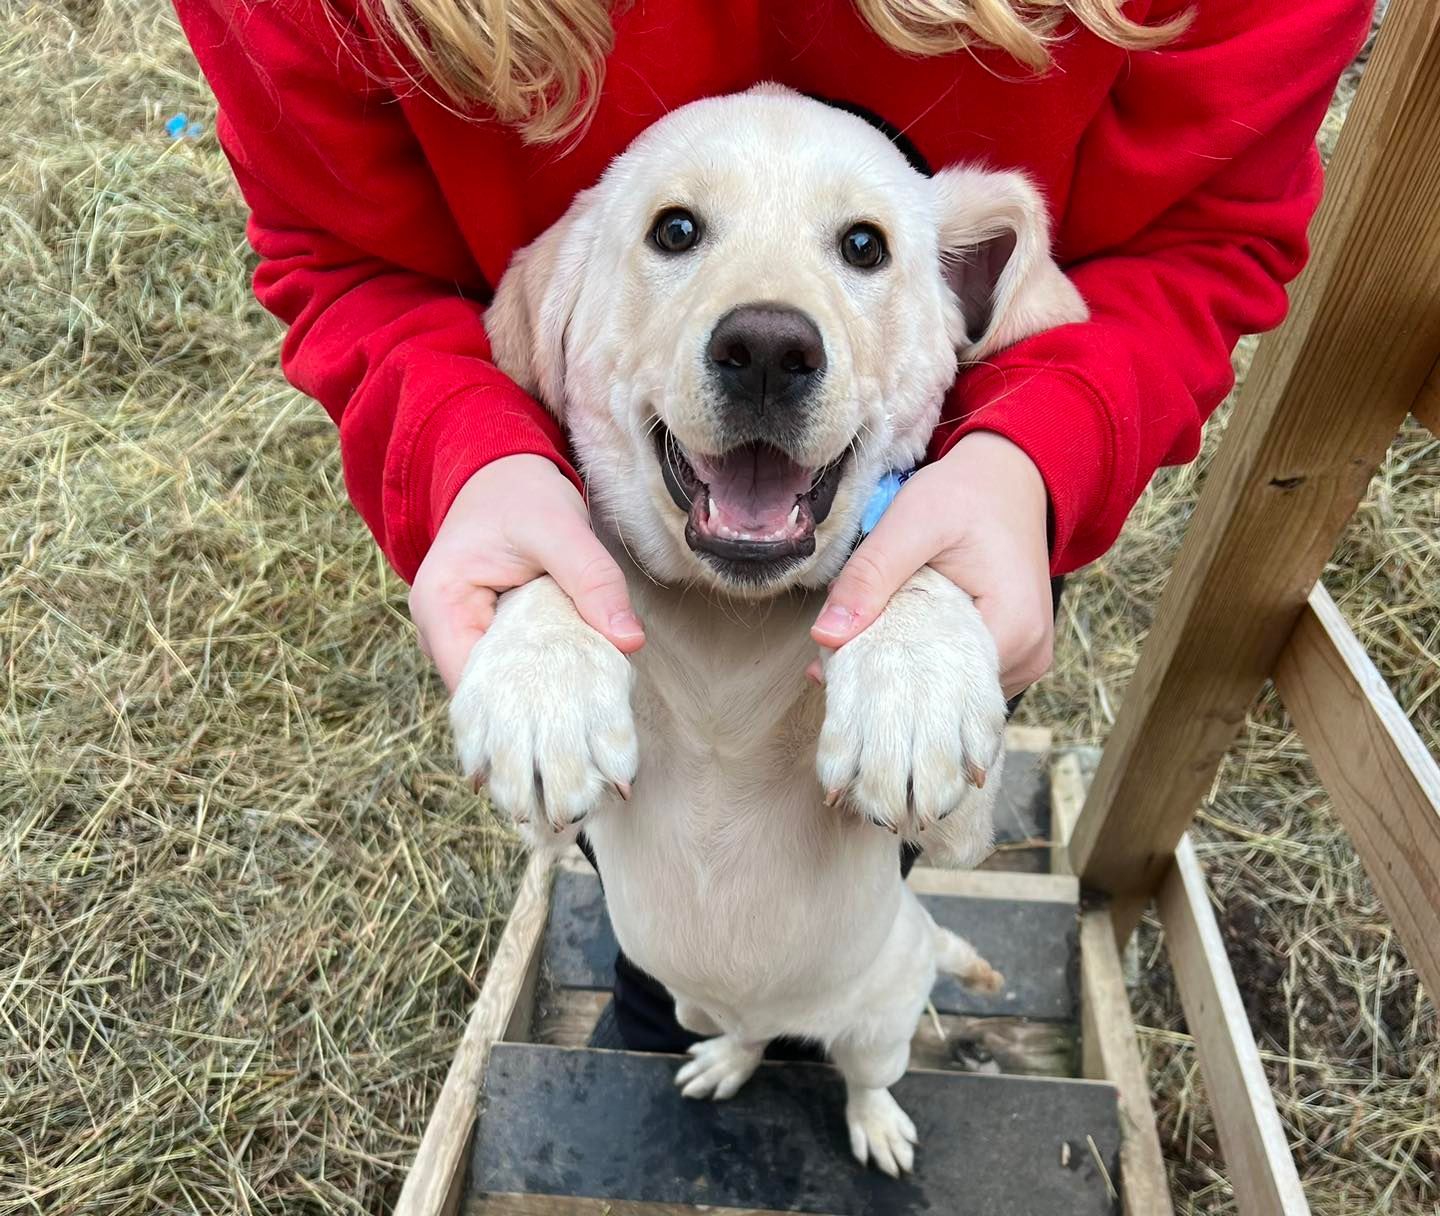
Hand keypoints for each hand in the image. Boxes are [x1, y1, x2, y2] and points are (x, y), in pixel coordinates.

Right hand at [410, 454, 643, 690]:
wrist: (504, 474)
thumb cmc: (520, 494)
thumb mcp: (559, 527)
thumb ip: (592, 579)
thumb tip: (630, 640)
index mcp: (440, 607)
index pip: (473, 686)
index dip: (521, 705)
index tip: (576, 709)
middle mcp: (440, 633)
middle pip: (488, 693)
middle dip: (539, 703)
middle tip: (594, 706)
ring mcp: (461, 638)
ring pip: (505, 685)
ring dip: (547, 689)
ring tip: (592, 694)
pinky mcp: (487, 637)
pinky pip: (517, 668)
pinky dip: (549, 671)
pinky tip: (581, 674)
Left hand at [812, 433, 1052, 699]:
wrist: (1009, 478)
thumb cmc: (967, 493)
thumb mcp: (913, 521)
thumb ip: (870, 575)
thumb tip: (825, 637)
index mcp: (1015, 631)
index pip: (939, 684)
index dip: (881, 678)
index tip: (833, 669)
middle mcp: (1028, 657)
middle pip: (943, 691)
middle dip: (885, 678)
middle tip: (831, 662)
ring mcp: (1024, 660)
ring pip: (948, 686)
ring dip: (901, 669)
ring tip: (856, 648)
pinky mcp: (1011, 654)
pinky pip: (958, 672)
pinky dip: (921, 659)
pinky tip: (888, 641)